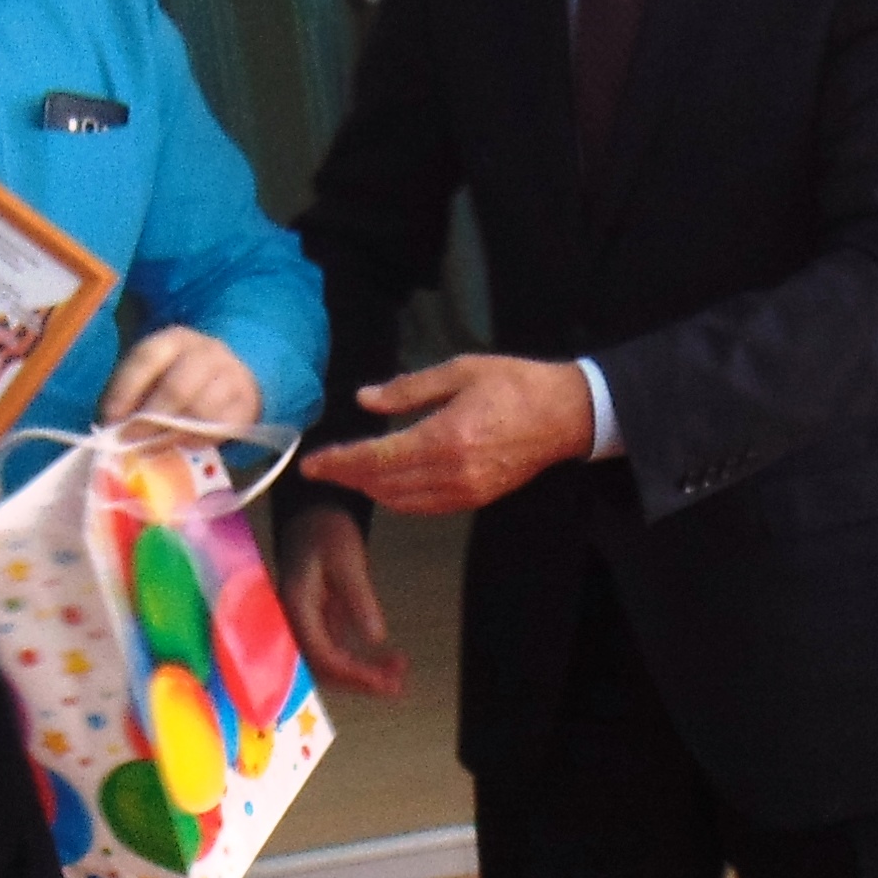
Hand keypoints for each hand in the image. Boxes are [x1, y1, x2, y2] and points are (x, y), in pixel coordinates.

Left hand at [100, 327, 262, 433]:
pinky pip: (219, 429)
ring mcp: (230, 377)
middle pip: (176, 388)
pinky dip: (196, 441)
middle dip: (148, 420)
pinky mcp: (245, 404)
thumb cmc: (180, 376)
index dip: (125, 391)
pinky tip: (181, 445)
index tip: (109, 419)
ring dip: (170, 436)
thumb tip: (112, 427)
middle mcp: (206, 353)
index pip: (147, 359)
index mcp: (175, 339)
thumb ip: (131, 396)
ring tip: (151, 449)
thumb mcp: (154, 373)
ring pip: (199, 413)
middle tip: (128, 441)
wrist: (234, 371)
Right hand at [279, 500, 409, 697]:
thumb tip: (376, 638)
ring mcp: (304, 626)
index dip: (352, 673)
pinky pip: (336, 654)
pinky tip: (389, 661)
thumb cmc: (327, 532)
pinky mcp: (317, 626)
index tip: (384, 680)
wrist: (312, 517)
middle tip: (397, 686)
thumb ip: (359, 598)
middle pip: (322, 668)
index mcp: (295, 605)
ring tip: (399, 674)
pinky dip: (361, 662)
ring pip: (329, 665)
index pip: (320, 654)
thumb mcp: (348, 559)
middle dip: (359, 681)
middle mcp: (293, 622)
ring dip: (362, 675)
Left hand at [302, 354, 595, 515]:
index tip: (311, 464)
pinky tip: (387, 482)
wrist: (566, 415)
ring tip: (350, 472)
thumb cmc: (515, 383)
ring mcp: (464, 491)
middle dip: (348, 477)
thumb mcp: (460, 371)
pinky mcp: (475, 499)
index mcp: (444, 437)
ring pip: (400, 501)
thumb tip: (365, 400)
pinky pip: (424, 507)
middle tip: (323, 467)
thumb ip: (409, 389)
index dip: (339, 463)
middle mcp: (451, 473)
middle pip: (383, 485)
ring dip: (370, 489)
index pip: (375, 459)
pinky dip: (397, 498)